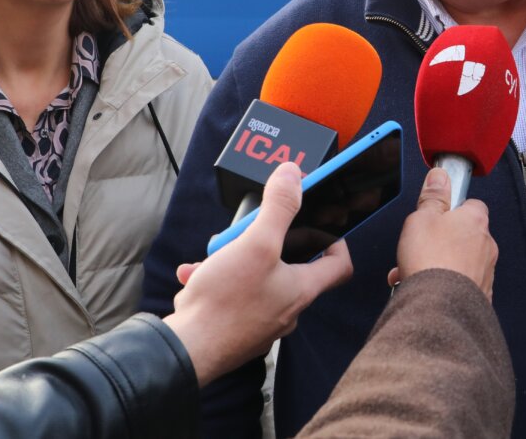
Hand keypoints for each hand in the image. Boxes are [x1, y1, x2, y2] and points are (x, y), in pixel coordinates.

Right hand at [162, 162, 352, 384]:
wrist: (186, 351)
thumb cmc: (225, 303)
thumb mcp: (255, 243)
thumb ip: (278, 207)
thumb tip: (293, 174)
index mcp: (301, 290)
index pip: (340, 265)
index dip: (335, 240)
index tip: (320, 224)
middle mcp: (286, 310)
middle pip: (292, 267)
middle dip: (269, 242)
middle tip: (250, 232)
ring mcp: (260, 322)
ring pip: (256, 279)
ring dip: (236, 260)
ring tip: (215, 255)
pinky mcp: (235, 329)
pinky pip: (232, 297)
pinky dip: (216, 282)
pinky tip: (194, 277)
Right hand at [387, 167, 497, 299]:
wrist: (439, 307)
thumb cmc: (432, 261)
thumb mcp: (422, 218)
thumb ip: (432, 196)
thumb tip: (440, 177)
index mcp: (475, 220)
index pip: (472, 205)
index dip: (452, 209)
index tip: (436, 214)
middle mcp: (486, 245)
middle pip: (463, 236)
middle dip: (441, 242)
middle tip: (419, 247)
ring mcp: (486, 272)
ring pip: (460, 262)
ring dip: (439, 265)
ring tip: (414, 272)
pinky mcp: (481, 295)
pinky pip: (461, 284)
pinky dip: (445, 285)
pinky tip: (426, 289)